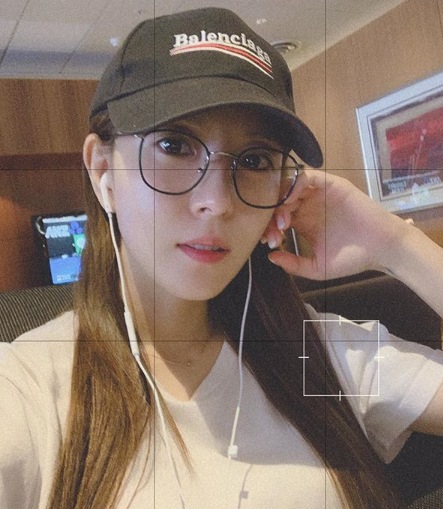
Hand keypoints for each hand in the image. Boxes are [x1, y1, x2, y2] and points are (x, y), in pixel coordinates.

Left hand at [263, 169, 408, 279]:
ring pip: (290, 187)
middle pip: (278, 201)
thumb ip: (294, 264)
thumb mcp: (317, 267)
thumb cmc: (352, 258)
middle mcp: (308, 205)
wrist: (381, 249)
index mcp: (302, 222)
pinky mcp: (331, 185)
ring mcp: (318, 194)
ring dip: (281, 201)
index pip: (275, 217)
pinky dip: (295, 184)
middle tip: (274, 232)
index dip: (267, 227)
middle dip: (270, 215)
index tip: (267, 242)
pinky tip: (291, 200)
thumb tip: (271, 257)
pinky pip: (308, 177)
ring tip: (283, 220)